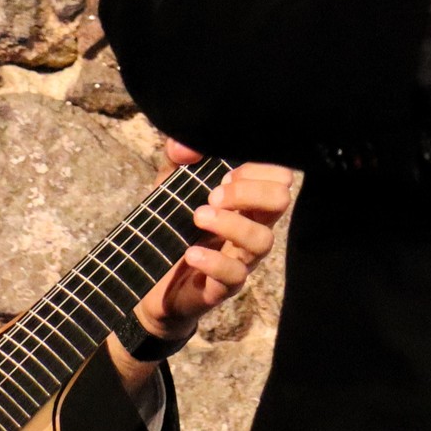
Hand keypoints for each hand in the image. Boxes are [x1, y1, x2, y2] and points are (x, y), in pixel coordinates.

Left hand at [133, 148, 293, 341]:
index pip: (279, 175)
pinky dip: (213, 261)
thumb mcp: (170, 184)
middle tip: (213, 196)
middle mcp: (253, 225)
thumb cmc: (171, 224)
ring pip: (263, 239)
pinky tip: (190, 253)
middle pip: (280, 200)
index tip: (225, 173)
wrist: (150, 278)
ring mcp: (243, 258)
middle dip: (248, 191)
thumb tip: (182, 144)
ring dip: (231, 224)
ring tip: (198, 217)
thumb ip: (177, 158)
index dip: (257, 167)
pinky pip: (235, 275)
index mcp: (248, 198)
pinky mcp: (224, 286)